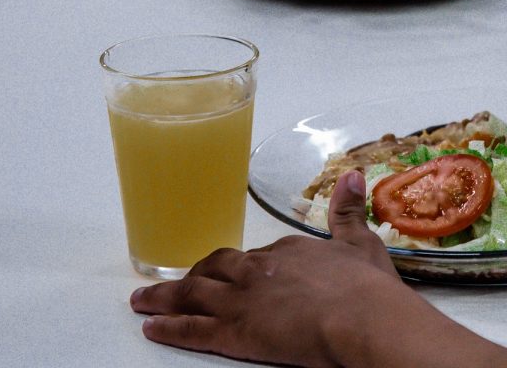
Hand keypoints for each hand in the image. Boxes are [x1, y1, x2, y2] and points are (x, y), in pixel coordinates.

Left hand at [130, 171, 506, 366]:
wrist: (361, 316)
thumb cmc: (364, 286)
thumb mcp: (361, 242)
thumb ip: (350, 210)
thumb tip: (353, 176)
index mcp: (287, 252)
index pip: (256, 257)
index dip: (243, 265)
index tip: (237, 270)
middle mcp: (257, 270)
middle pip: (216, 269)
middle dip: (195, 273)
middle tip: (177, 279)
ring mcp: (242, 299)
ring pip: (193, 294)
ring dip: (165, 296)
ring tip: (142, 300)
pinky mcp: (234, 331)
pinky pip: (192, 328)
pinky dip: (169, 327)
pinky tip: (152, 327)